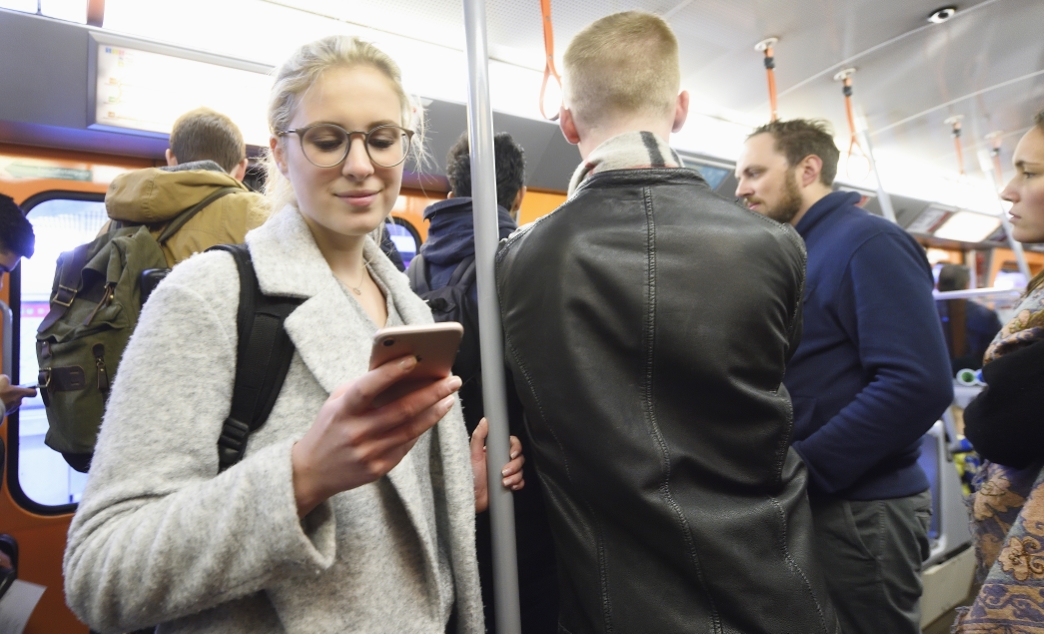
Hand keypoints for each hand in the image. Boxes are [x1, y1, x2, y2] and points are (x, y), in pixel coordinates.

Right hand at [0, 375, 35, 415]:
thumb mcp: (2, 380)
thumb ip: (6, 379)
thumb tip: (5, 380)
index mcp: (20, 393)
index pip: (33, 393)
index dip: (31, 390)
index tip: (28, 389)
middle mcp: (18, 402)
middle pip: (19, 397)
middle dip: (12, 394)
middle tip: (4, 391)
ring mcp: (11, 409)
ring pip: (11, 402)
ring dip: (6, 400)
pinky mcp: (5, 413)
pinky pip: (4, 408)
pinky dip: (1, 405)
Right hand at [291, 355, 461, 516]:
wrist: (311, 472)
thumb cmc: (328, 428)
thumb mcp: (336, 403)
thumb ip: (362, 387)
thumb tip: (398, 370)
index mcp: (343, 411)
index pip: (368, 388)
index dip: (391, 373)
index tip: (414, 359)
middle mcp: (356, 432)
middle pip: (401, 410)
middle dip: (431, 392)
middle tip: (451, 380)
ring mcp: (368, 453)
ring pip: (410, 430)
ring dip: (434, 412)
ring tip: (449, 397)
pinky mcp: (377, 469)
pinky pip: (405, 446)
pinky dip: (421, 429)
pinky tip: (432, 416)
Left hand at [471, 417, 524, 512]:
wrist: (470, 498)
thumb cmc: (468, 477)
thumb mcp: (472, 454)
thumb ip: (479, 436)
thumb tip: (485, 420)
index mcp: (494, 451)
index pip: (511, 444)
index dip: (515, 448)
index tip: (511, 455)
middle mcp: (501, 461)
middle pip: (519, 457)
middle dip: (514, 465)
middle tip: (504, 472)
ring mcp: (506, 473)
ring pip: (521, 470)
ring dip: (515, 476)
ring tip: (504, 482)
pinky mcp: (508, 484)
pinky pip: (520, 482)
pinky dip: (518, 484)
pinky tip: (510, 487)